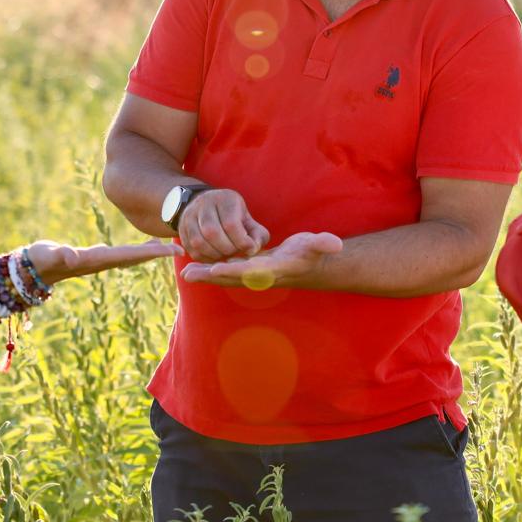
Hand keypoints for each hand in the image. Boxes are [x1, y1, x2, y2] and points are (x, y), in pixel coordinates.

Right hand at [25, 238, 181, 284]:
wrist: (31, 270)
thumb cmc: (39, 260)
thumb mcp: (48, 255)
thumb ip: (59, 255)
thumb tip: (69, 256)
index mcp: (97, 260)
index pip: (131, 255)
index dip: (153, 252)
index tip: (173, 250)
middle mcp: (103, 262)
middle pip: (137, 258)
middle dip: (159, 254)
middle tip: (182, 248)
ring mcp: (100, 262)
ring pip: (132, 258)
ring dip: (151, 253)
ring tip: (170, 247)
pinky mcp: (96, 259)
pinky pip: (124, 255)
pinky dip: (138, 250)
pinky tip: (146, 245)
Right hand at [178, 188, 269, 262]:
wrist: (206, 204)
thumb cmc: (232, 214)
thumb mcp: (247, 218)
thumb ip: (256, 233)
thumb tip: (254, 249)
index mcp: (223, 199)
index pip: (230, 224)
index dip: (241, 241)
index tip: (250, 249)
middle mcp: (203, 204)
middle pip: (212, 233)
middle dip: (227, 249)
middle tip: (236, 253)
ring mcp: (189, 216)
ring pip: (198, 242)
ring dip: (215, 255)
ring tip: (226, 256)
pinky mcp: (182, 230)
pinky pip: (191, 249)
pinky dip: (205, 258)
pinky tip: (215, 257)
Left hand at [179, 232, 342, 288]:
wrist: (307, 265)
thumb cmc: (310, 253)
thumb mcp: (316, 245)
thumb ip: (324, 243)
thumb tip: (336, 244)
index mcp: (271, 270)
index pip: (250, 271)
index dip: (232, 270)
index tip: (215, 269)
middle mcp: (258, 276)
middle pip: (230, 277)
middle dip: (210, 277)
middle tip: (188, 274)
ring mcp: (251, 275)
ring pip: (224, 276)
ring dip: (205, 275)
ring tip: (185, 272)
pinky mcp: (246, 270)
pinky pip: (225, 271)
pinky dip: (209, 270)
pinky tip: (194, 265)